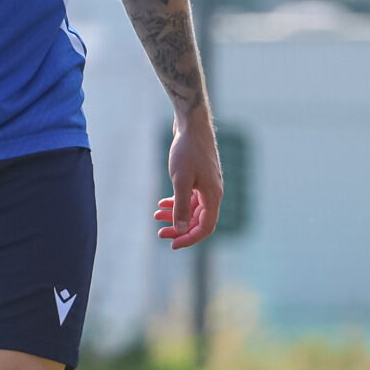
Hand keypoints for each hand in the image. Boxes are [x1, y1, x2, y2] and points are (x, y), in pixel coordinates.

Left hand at [153, 112, 223, 248]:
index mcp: (213, 196)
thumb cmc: (187, 151)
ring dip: (175, 215)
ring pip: (192, 209)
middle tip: (159, 234)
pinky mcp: (199, 177)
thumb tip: (180, 230)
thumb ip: (180, 206)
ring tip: (156, 215)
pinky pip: (189, 197)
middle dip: (179, 228)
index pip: (205, 227)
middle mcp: (213, 193)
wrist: (191, 125)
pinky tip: (161, 203)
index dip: (189, 238)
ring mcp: (206, 185)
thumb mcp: (181, 180)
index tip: (172, 245)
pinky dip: (176, 202)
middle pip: (198, 220)